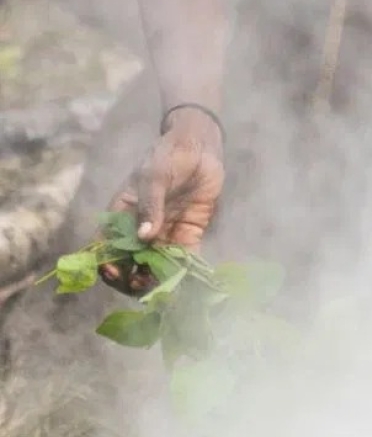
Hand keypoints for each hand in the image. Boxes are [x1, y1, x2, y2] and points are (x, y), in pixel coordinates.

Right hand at [99, 107, 224, 293]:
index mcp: (123, 214)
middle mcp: (141, 230)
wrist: (200, 147)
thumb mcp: (153, 176)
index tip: (114, 271)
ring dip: (156, 281)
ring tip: (162, 289)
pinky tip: (184, 285)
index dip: (107, 262)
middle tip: (141, 283)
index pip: (108, 245)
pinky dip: (182, 274)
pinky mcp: (187, 235)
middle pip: (130, 263)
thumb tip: (144, 236)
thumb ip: (149, 205)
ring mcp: (164, 235)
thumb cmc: (168, 156)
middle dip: (131, 278)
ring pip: (155, 267)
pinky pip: (183, 260)